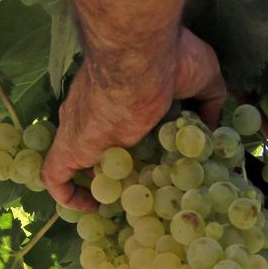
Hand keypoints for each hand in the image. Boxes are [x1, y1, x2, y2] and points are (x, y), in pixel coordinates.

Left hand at [41, 28, 226, 209]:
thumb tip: (211, 130)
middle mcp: (98, 110)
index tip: (155, 160)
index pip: (123, 120)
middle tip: (141, 187)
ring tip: (123, 203)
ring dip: (98, 182)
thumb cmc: (169, 59)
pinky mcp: (71, 146)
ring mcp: (80, 128)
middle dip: (116, 164)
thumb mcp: (205, 77)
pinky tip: (91, 209)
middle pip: (101, 143)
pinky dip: (68, 195)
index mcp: (122, 92)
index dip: (137, 140)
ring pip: (81, 161)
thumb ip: (210, 103)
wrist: (138, 61)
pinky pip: (56, 177)